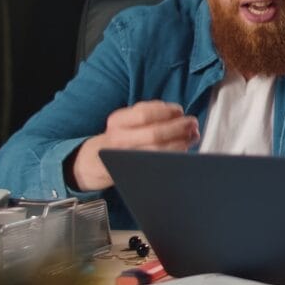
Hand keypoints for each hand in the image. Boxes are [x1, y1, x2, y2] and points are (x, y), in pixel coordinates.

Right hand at [70, 101, 199, 190]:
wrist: (93, 162)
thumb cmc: (118, 137)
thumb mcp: (125, 120)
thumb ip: (148, 113)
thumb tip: (178, 113)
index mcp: (118, 121)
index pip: (144, 113)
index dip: (167, 111)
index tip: (180, 111)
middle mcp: (119, 139)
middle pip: (154, 134)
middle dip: (178, 128)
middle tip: (192, 125)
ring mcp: (125, 158)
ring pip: (157, 152)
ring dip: (180, 144)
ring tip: (191, 138)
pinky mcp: (132, 173)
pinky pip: (157, 165)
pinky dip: (173, 158)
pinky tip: (182, 152)